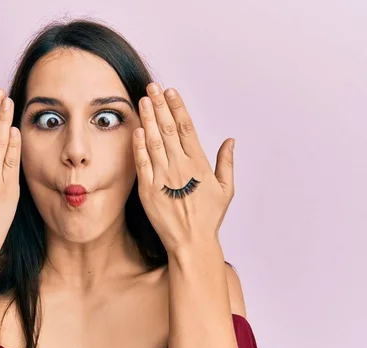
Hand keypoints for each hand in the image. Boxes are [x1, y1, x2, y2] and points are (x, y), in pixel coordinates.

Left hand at [132, 83, 234, 252]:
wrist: (191, 242)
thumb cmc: (209, 217)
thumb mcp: (225, 190)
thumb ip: (226, 163)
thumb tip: (230, 140)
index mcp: (198, 164)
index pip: (186, 128)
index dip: (177, 107)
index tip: (170, 91)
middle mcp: (180, 166)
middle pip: (167, 129)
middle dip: (160, 105)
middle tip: (152, 87)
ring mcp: (162, 177)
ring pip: (153, 142)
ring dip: (147, 119)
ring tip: (143, 100)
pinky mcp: (147, 190)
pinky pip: (142, 164)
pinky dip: (138, 146)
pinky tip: (136, 130)